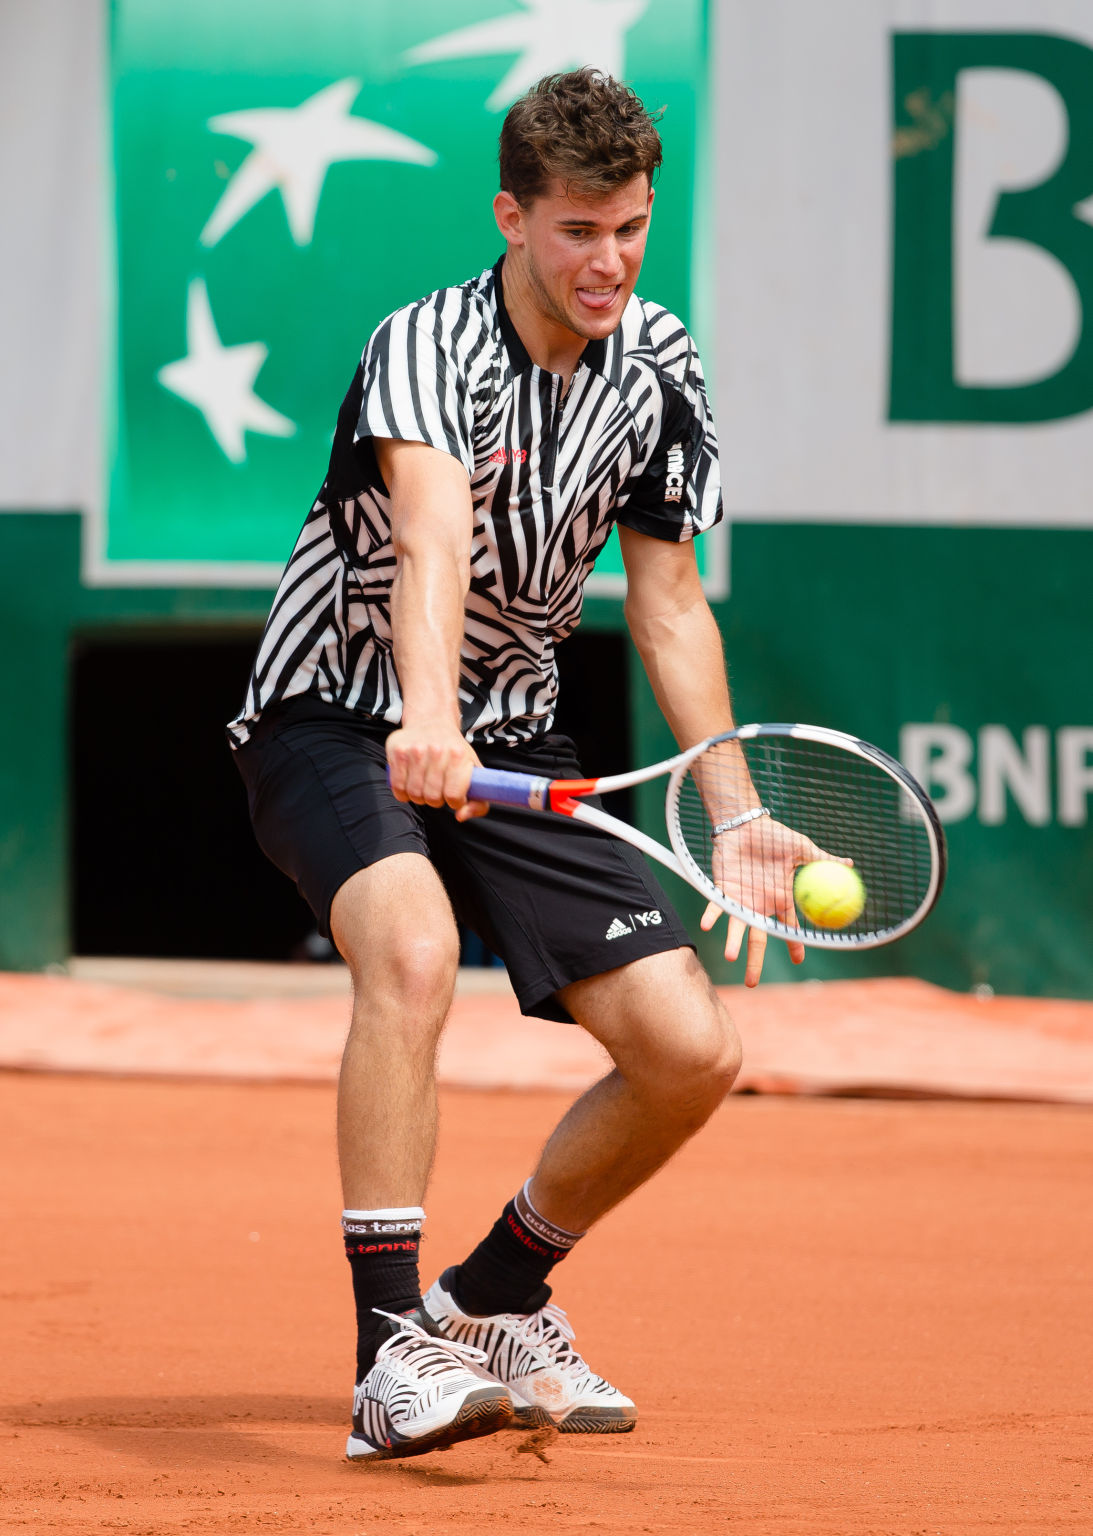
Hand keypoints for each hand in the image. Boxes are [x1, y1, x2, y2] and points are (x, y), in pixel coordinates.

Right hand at [386, 724, 487, 820]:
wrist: (432, 721)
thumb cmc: (454, 750)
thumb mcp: (474, 770)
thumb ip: (478, 800)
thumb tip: (460, 816)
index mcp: (459, 756)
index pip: (454, 796)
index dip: (455, 802)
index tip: (454, 796)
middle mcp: (437, 751)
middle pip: (432, 798)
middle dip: (436, 800)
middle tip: (438, 790)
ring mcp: (415, 750)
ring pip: (414, 794)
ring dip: (420, 797)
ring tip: (425, 785)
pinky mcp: (398, 751)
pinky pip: (398, 787)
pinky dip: (403, 793)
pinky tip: (411, 784)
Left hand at [698, 816, 849, 986]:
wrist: (745, 823)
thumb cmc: (773, 835)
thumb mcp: (801, 848)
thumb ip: (822, 859)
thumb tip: (850, 862)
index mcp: (779, 897)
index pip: (787, 927)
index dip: (792, 944)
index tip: (798, 961)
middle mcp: (758, 903)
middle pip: (757, 938)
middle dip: (755, 961)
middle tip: (752, 983)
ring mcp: (739, 898)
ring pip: (736, 926)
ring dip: (733, 942)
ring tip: (731, 957)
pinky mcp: (722, 888)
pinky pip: (716, 905)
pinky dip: (712, 914)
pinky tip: (707, 926)